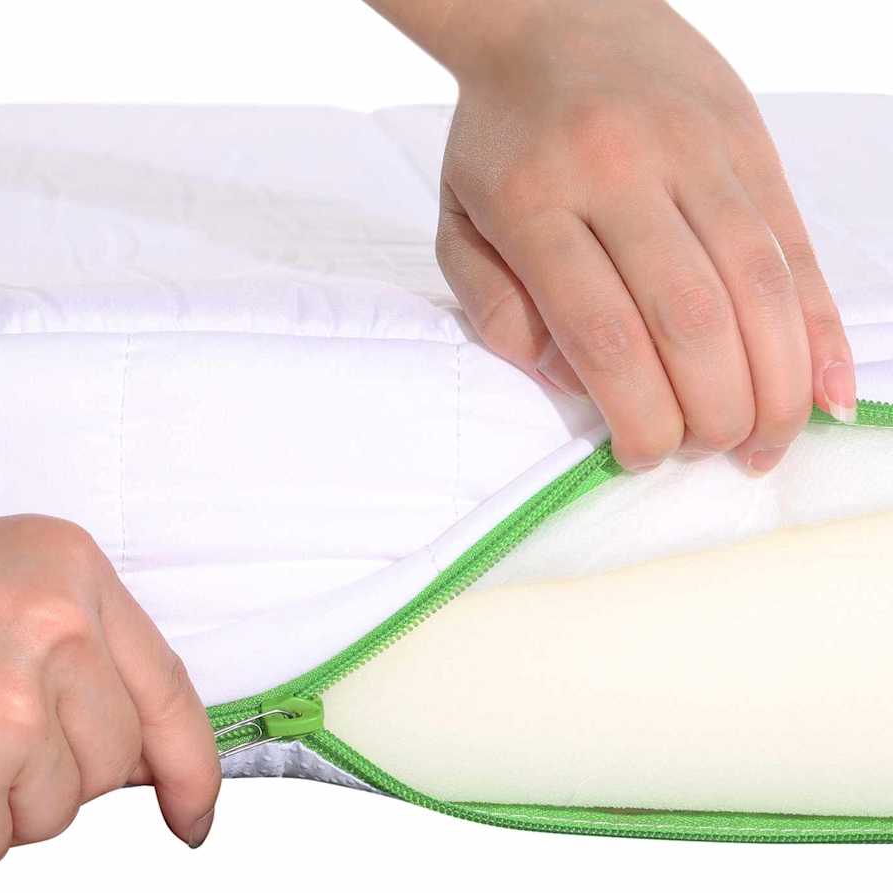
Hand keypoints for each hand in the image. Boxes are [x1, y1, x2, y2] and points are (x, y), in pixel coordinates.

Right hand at [0, 515, 219, 867]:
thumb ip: (78, 649)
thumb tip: (140, 750)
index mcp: (73, 572)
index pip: (168, 686)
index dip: (191, 763)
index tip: (192, 811)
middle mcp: (60, 630)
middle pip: (112, 761)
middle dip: (57, 772)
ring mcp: (16, 705)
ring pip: (54, 810)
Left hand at [372, 0, 855, 472]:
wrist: (554, 10)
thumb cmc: (500, 140)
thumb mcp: (457, 226)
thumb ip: (496, 310)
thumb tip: (574, 384)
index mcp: (536, 203)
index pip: (603, 335)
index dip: (638, 415)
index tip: (641, 457)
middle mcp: (622, 172)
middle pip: (691, 319)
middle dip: (712, 412)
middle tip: (707, 455)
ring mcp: (696, 151)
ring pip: (758, 286)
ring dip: (775, 385)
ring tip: (766, 444)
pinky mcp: (749, 141)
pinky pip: (795, 245)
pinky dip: (819, 328)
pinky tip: (827, 391)